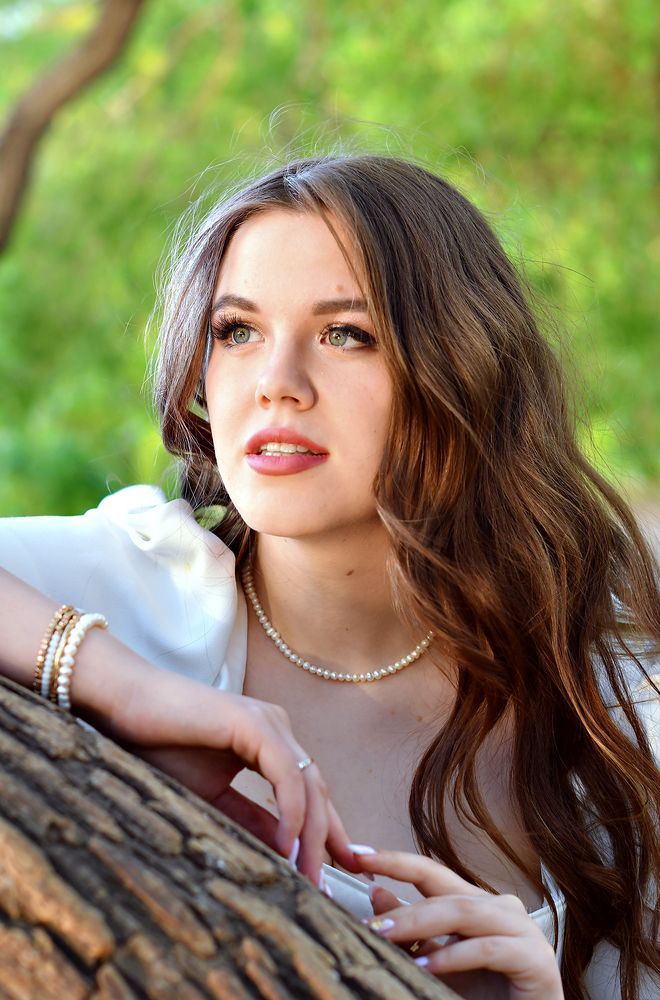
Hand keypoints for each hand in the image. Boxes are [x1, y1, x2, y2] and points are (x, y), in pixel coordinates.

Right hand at [103, 664, 354, 884]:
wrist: (124, 704)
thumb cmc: (158, 745)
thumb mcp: (210, 795)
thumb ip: (246, 819)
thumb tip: (279, 856)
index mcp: (270, 744)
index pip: (310, 793)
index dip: (327, 833)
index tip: (335, 874)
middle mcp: (277, 730)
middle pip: (317, 792)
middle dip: (327, 841)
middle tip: (327, 891)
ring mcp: (268, 723)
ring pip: (308, 784)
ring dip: (312, 834)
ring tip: (308, 877)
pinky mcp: (253, 722)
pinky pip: (285, 772)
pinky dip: (290, 809)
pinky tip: (285, 843)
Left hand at [351, 848, 562, 999]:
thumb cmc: (485, 997)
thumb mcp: (436, 963)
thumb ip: (413, 931)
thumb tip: (376, 894)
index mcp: (476, 904)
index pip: (430, 872)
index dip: (393, 861)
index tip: (356, 855)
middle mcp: (500, 908)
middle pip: (444, 890)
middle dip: (401, 902)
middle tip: (368, 920)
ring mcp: (522, 930)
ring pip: (463, 912)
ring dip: (420, 924)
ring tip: (386, 938)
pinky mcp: (535, 959)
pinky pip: (487, 948)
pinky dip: (453, 956)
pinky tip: (426, 967)